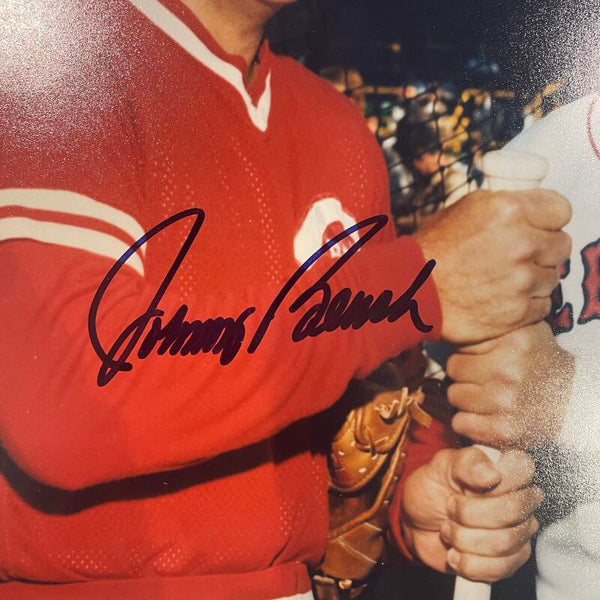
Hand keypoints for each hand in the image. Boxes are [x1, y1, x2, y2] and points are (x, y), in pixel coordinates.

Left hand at [401, 447, 541, 582]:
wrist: (417, 522)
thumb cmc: (432, 487)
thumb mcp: (440, 466)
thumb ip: (465, 463)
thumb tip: (492, 473)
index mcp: (506, 469)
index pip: (522, 469)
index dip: (494, 481)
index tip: (463, 487)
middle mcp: (520, 500)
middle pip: (514, 509)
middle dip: (469, 512)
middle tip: (449, 508)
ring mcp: (518, 532)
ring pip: (505, 542)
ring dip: (464, 538)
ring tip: (447, 529)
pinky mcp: (509, 561)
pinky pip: (499, 569)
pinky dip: (467, 563)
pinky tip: (454, 553)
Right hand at [413, 189, 571, 343]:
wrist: (408, 291)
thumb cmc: (431, 249)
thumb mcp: (463, 209)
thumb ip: (502, 204)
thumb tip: (526, 201)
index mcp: (509, 209)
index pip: (561, 209)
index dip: (548, 219)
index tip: (538, 227)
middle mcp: (522, 243)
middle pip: (561, 244)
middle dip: (543, 250)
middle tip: (517, 256)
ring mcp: (522, 280)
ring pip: (552, 277)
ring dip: (534, 279)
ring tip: (503, 280)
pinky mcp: (518, 311)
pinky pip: (542, 305)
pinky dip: (526, 304)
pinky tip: (502, 299)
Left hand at [447, 321, 574, 447]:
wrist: (573, 401)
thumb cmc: (538, 364)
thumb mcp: (523, 333)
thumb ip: (491, 328)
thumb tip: (452, 327)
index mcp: (513, 343)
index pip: (460, 345)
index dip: (466, 353)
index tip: (478, 359)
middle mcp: (510, 371)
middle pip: (453, 370)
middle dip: (464, 374)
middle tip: (481, 379)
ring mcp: (507, 402)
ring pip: (453, 396)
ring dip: (464, 398)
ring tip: (484, 396)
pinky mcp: (505, 430)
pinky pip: (460, 423)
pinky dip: (467, 421)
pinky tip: (482, 416)